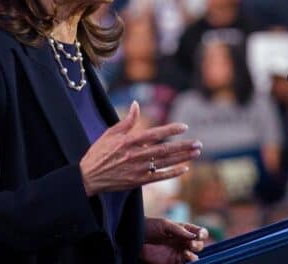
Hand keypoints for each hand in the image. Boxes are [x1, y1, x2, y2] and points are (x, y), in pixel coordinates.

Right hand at [80, 101, 200, 196]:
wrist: (88, 177)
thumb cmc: (98, 153)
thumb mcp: (110, 133)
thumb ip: (126, 121)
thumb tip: (136, 104)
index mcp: (129, 141)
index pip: (154, 134)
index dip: (170, 130)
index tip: (184, 127)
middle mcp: (136, 155)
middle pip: (165, 150)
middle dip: (183, 146)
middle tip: (199, 143)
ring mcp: (138, 169)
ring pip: (165, 162)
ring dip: (183, 157)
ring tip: (196, 152)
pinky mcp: (138, 181)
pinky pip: (159, 177)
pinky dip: (172, 173)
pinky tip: (184, 168)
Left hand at [141, 218, 208, 262]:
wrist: (134, 237)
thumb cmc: (149, 227)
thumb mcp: (164, 224)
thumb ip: (179, 230)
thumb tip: (193, 236)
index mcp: (183, 230)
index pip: (199, 232)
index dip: (202, 233)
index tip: (200, 234)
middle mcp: (183, 242)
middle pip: (198, 245)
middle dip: (197, 245)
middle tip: (190, 243)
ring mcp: (178, 252)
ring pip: (194, 257)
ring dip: (194, 255)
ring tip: (186, 253)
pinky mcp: (172, 262)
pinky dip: (189, 263)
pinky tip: (185, 258)